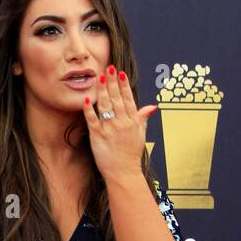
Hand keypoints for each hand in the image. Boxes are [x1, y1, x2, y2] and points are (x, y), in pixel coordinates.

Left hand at [81, 65, 156, 184]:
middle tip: (108, 68)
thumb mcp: (141, 134)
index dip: (124, 85)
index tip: (120, 72)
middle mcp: (122, 123)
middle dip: (112, 82)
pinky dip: (89, 110)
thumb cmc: (132, 154)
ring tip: (99, 77)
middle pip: (117, 99)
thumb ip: (143, 118)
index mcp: (133, 121)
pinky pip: (93, 121)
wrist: (124, 172)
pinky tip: (87, 99)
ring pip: (106, 106)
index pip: (128, 98)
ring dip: (102, 91)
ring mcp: (110, 130)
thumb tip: (152, 106)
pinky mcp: (98, 137)